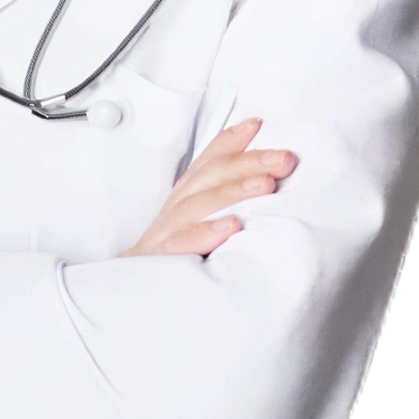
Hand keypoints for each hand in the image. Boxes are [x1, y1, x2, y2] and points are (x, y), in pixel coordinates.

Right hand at [119, 117, 296, 257]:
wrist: (134, 294)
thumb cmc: (179, 253)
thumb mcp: (203, 222)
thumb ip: (227, 199)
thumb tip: (268, 180)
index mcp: (188, 195)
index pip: (209, 161)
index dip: (230, 140)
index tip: (257, 124)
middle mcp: (177, 207)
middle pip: (210, 176)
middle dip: (248, 162)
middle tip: (284, 159)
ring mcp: (167, 231)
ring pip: (198, 204)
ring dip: (233, 192)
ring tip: (265, 185)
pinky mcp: (160, 259)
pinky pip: (180, 244)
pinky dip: (204, 234)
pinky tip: (230, 228)